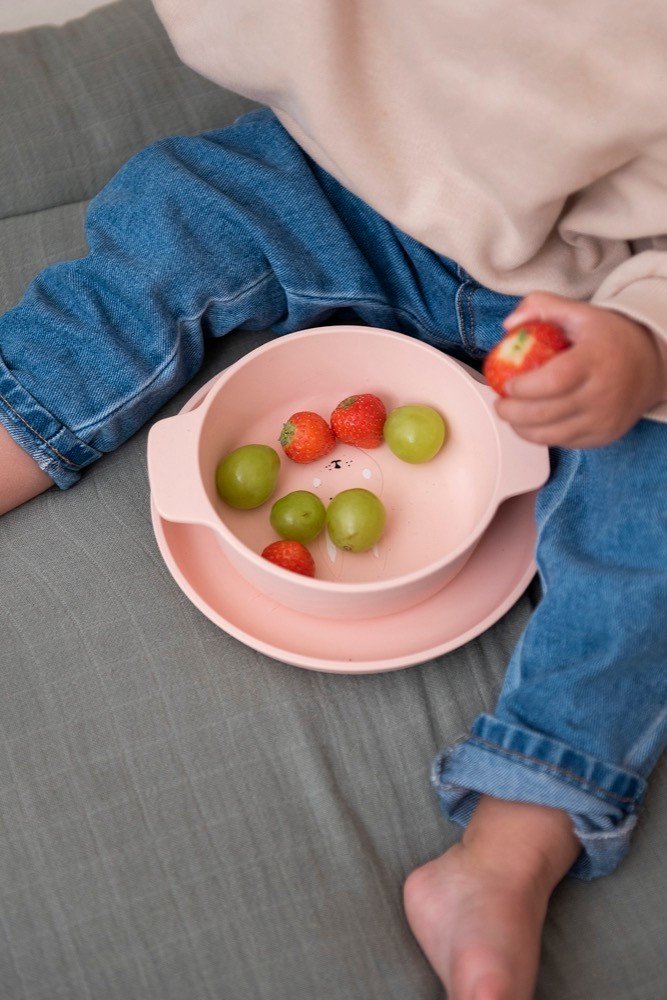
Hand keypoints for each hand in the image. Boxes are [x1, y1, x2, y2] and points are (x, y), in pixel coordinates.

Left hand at [494, 291, 666, 447]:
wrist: (651, 364)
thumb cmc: (609, 338)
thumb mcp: (580, 312)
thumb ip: (542, 307)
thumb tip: (509, 325)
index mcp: (595, 359)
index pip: (554, 380)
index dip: (524, 387)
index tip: (506, 384)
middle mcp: (602, 393)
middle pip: (546, 413)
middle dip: (512, 412)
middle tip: (500, 403)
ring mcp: (603, 418)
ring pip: (551, 435)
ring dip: (521, 428)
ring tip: (510, 414)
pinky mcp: (603, 436)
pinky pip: (563, 443)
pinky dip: (540, 437)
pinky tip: (530, 424)